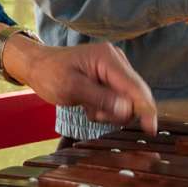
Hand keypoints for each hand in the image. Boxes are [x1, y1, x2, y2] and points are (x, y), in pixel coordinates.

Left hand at [0, 31, 155, 133]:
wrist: (36, 66)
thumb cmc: (49, 73)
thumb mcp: (71, 88)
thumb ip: (101, 98)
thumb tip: (127, 110)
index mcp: (108, 58)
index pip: (135, 87)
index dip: (146, 109)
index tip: (151, 129)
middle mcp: (116, 61)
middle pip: (134, 96)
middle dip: (116, 111)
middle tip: (92, 113)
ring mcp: (115, 69)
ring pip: (126, 101)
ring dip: (108, 111)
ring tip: (87, 107)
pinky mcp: (111, 78)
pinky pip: (118, 100)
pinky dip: (105, 108)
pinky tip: (88, 104)